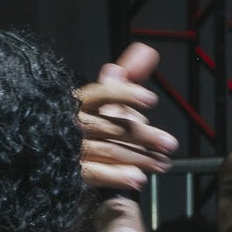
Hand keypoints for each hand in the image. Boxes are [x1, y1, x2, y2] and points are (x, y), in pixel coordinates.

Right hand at [77, 44, 176, 192]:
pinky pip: (94, 173)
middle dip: (144, 136)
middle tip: (170, 144)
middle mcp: (71, 123)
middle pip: (111, 126)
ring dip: (139, 158)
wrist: (61, 160)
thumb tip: (147, 52)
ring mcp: (69, 148)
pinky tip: (137, 178)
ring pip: (107, 150)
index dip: (125, 95)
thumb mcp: (110, 101)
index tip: (151, 100)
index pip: (100, 94)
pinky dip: (117, 176)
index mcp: (79, 102)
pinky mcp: (70, 172)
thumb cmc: (94, 127)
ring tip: (162, 163)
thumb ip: (127, 79)